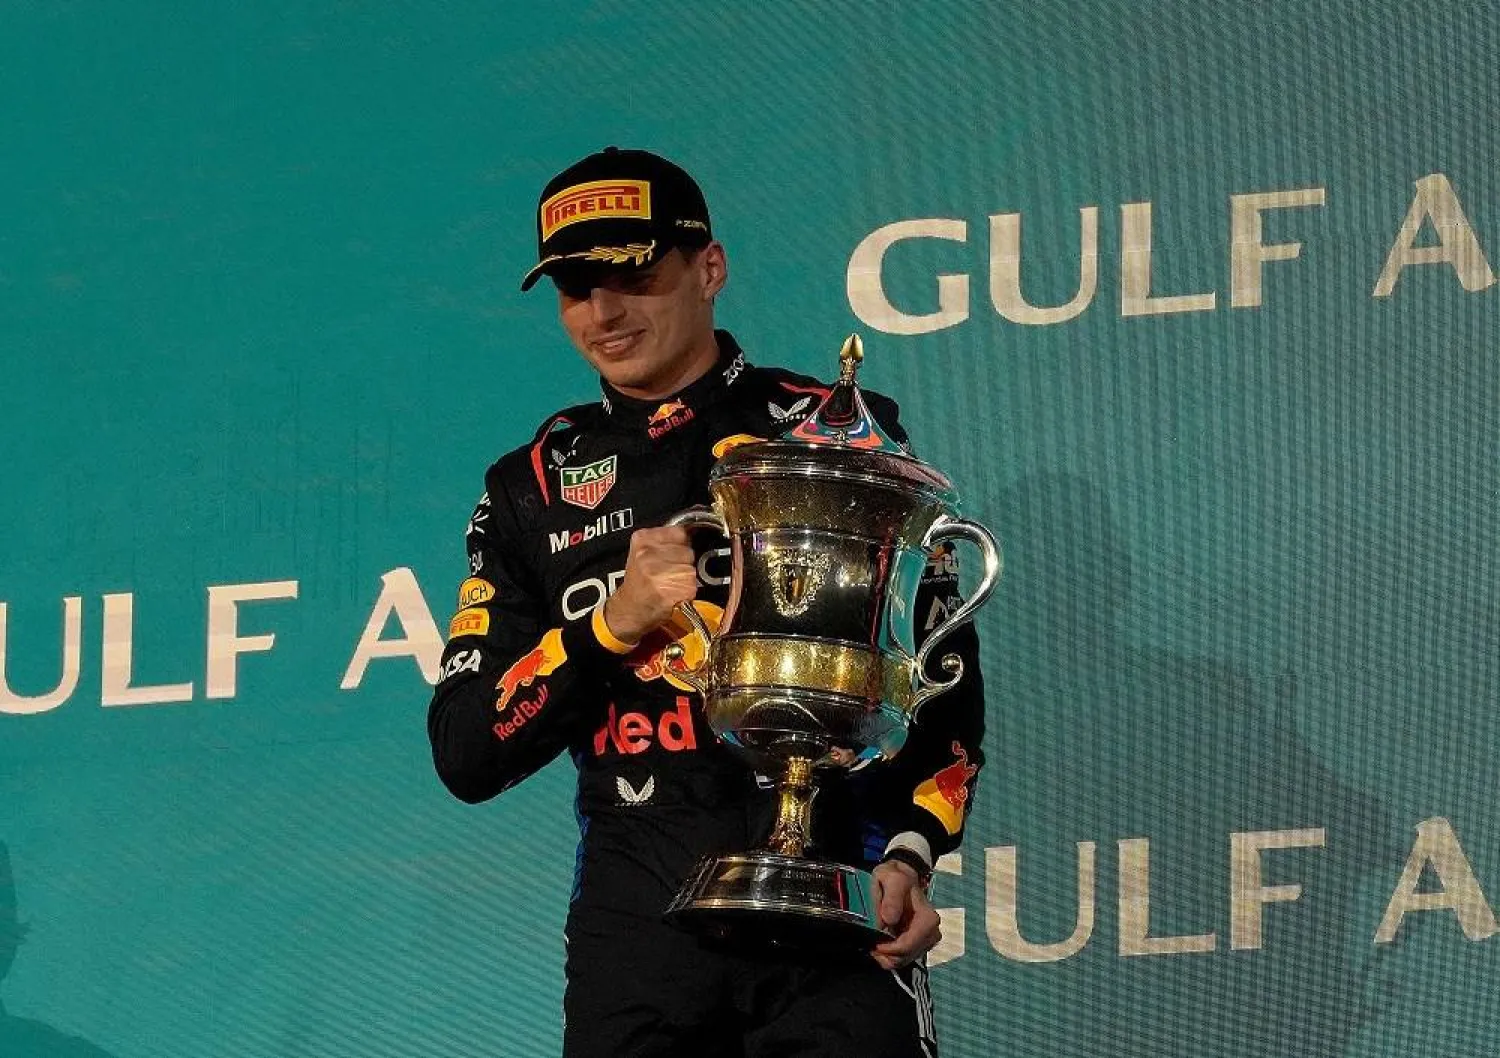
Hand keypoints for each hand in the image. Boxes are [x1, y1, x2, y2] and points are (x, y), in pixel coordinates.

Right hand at [602, 526, 698, 644]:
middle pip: (688, 551)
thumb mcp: (642, 551)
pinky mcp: (671, 590)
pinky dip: (687, 591)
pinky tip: (673, 593)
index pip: (680, 533)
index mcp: (642, 539)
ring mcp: (660, 573)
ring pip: (691, 569)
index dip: (681, 545)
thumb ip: (663, 540)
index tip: (674, 553)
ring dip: (686, 578)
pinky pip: (692, 585)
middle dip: (684, 562)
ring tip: (670, 583)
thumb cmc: (639, 581)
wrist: (629, 608)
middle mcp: (648, 555)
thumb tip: (689, 533)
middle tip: (670, 572)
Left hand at [869, 859, 940, 969]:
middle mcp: (932, 931)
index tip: (873, 944)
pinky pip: (904, 958)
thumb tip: (889, 919)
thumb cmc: (895, 878)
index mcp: (927, 918)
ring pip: (904, 960)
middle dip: (886, 954)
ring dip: (887, 956)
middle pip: (906, 956)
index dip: (888, 949)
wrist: (901, 878)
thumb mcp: (891, 878)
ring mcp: (927, 939)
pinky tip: (882, 944)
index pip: (907, 945)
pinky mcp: (920, 944)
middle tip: (871, 945)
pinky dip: (890, 955)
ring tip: (874, 943)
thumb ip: (891, 898)